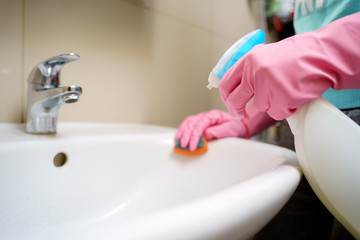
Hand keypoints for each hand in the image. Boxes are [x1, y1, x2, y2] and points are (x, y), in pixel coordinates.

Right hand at [175, 110, 246, 151]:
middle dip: (186, 136)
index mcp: (213, 115)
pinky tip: (178, 138)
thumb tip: (206, 135)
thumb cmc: (234, 127)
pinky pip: (187, 124)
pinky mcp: (198, 123)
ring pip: (187, 123)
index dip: (195, 136)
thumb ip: (218, 131)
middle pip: (191, 123)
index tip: (192, 146)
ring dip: (182, 133)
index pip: (200, 124)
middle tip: (184, 146)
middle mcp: (205, 115)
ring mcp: (201, 118)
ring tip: (178, 143)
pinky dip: (182, 131)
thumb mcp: (230, 130)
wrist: (238, 126)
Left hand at [219, 12, 359, 119]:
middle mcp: (255, 71)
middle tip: (240, 114)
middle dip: (236, 110)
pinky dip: (285, 108)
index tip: (229, 103)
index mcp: (249, 59)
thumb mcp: (265, 55)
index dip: (226, 97)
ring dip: (272, 103)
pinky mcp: (282, 97)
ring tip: (286, 89)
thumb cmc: (295, 56)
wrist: (321, 55)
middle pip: (235, 100)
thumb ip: (249, 69)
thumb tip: (234, 88)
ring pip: (261, 107)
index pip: (225, 83)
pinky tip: (294, 95)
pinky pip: (277, 112)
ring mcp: (268, 85)